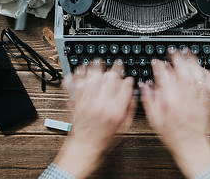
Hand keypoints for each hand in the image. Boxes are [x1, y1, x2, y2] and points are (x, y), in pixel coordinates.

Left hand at [54, 60, 135, 178]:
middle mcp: (101, 104)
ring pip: (92, 77)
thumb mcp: (124, 128)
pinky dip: (78, 75)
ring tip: (98, 62)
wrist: (85, 148)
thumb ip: (130, 110)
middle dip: (114, 69)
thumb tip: (133, 96)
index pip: (124, 87)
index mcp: (115, 110)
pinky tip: (81, 69)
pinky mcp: (76, 102)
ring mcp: (87, 102)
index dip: (128, 80)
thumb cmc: (104, 140)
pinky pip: (76, 85)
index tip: (128, 78)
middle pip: (109, 78)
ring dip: (95, 67)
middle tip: (116, 65)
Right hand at [141, 51, 209, 177]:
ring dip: (192, 63)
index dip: (159, 67)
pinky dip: (208, 75)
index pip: (164, 78)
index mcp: (170, 102)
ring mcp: (198, 100)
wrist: (191, 146)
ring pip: (197, 76)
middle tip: (173, 52)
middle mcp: (185, 99)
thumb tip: (145, 86)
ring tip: (188, 54)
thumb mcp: (154, 120)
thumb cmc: (173, 135)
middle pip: (182, 72)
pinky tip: (202, 70)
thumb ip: (149, 101)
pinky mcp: (208, 103)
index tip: (156, 62)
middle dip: (177, 59)